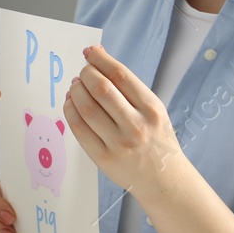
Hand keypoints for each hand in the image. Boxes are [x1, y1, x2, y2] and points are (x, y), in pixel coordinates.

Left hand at [64, 45, 182, 192]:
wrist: (163, 180)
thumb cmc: (157, 140)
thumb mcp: (154, 111)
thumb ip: (129, 88)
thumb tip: (99, 58)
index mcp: (152, 109)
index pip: (120, 75)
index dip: (100, 60)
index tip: (90, 52)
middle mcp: (136, 126)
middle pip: (101, 89)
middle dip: (86, 74)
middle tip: (82, 72)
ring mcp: (119, 143)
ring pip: (87, 108)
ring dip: (75, 91)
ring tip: (75, 86)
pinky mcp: (103, 158)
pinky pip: (79, 129)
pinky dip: (70, 111)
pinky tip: (70, 103)